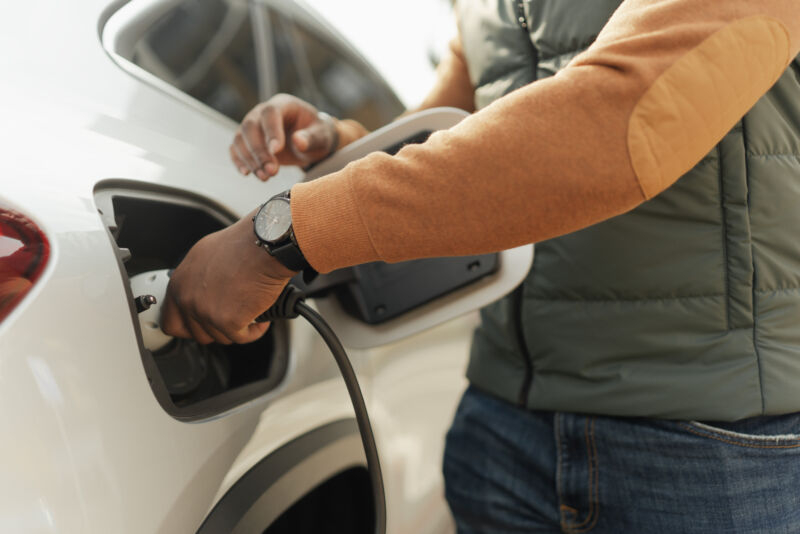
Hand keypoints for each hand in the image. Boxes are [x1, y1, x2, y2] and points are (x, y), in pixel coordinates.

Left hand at [161, 211, 296, 344]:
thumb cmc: (243, 244)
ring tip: (250, 311)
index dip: (190, 327)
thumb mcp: (207, 256)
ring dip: (238, 328)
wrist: (264, 246)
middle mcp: (188, 298)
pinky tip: (260, 318)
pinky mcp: (227, 321)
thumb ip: (197, 280)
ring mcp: (205, 312)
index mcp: (180, 283)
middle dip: (218, 329)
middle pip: (197, 334)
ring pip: (221, 337)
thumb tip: (203, 293)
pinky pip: (242, 338)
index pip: (171, 321)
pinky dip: (254, 331)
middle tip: (233, 317)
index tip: (204, 325)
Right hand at [230, 94, 337, 180]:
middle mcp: (263, 112)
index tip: (276, 151)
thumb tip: (298, 142)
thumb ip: (311, 138)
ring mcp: (253, 125)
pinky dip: (239, 161)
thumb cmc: (317, 134)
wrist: (311, 140)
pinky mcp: (247, 140)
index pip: (270, 113)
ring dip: (250, 160)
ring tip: (265, 177)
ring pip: (240, 138)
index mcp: (284, 104)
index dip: (271, 131)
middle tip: (272, 171)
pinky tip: (247, 173)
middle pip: (250, 126)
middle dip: (259, 151)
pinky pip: (236, 148)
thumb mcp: (321, 136)